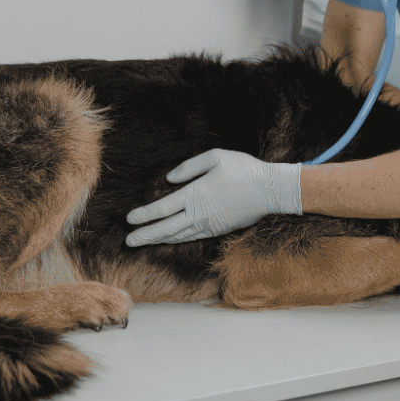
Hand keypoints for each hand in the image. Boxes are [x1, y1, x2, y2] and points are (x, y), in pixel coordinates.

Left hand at [125, 150, 302, 245]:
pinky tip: (169, 240)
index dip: (144, 215)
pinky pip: (192, 237)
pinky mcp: (218, 229)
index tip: (129, 219)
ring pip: (178, 236)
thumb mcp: (216, 157)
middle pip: (166, 228)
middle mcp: (199, 214)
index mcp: (196, 194)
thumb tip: (170, 179)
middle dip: (145, 235)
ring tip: (143, 243)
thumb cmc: (244, 169)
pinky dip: (177, 240)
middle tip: (128, 241)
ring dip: (158, 240)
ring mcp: (209, 225)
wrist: (271, 190)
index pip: (162, 209)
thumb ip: (189, 168)